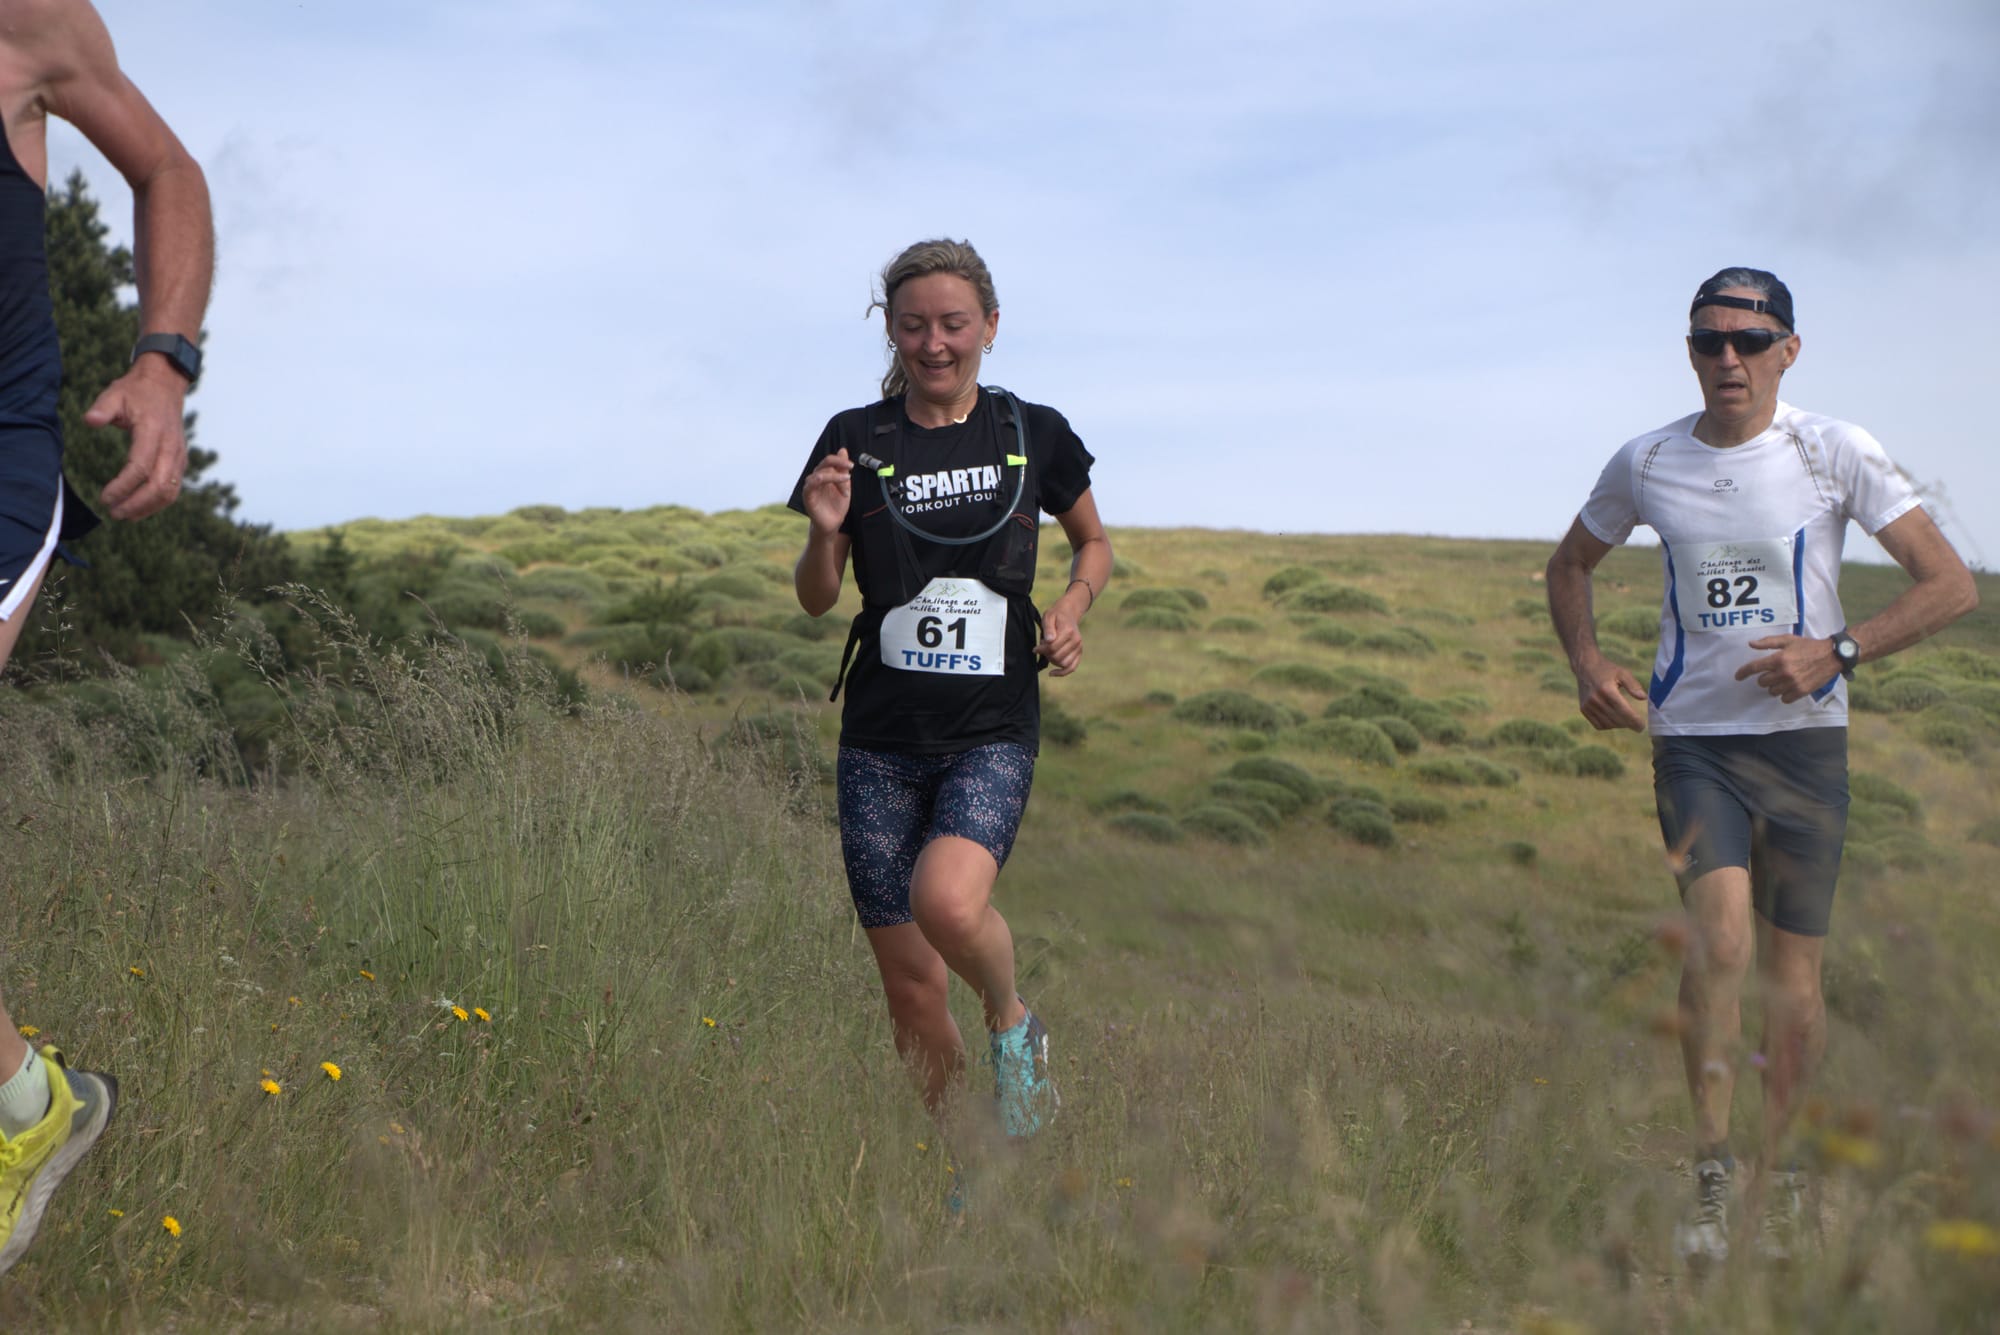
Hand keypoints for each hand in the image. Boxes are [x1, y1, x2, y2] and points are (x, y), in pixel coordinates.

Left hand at [87, 363, 189, 520]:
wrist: (165, 384)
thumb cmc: (136, 391)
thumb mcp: (114, 394)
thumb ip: (102, 409)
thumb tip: (90, 421)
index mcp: (153, 431)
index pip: (141, 467)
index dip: (123, 486)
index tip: (104, 497)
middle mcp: (171, 446)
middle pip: (159, 486)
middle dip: (137, 504)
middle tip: (115, 513)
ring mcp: (178, 454)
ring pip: (171, 490)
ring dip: (150, 507)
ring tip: (127, 515)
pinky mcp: (180, 459)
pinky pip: (174, 487)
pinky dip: (159, 501)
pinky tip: (141, 507)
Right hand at [801, 449, 852, 534]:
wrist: (832, 524)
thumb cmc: (836, 506)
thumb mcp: (844, 486)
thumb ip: (843, 469)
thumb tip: (843, 450)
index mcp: (824, 475)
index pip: (830, 461)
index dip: (841, 460)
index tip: (852, 465)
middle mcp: (816, 478)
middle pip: (824, 463)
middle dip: (839, 463)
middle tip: (850, 467)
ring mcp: (811, 486)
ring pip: (819, 472)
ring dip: (834, 474)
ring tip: (846, 479)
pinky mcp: (807, 496)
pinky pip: (811, 484)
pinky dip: (822, 480)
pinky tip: (834, 483)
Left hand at [1036, 598, 1084, 675]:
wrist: (1068, 614)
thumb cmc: (1056, 616)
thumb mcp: (1048, 617)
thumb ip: (1048, 628)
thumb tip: (1049, 640)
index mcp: (1068, 631)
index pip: (1052, 647)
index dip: (1041, 650)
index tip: (1035, 648)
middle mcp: (1076, 641)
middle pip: (1057, 656)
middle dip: (1046, 654)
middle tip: (1042, 648)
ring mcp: (1079, 648)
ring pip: (1063, 663)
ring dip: (1053, 661)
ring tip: (1048, 653)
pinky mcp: (1079, 653)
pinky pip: (1072, 667)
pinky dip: (1062, 672)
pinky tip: (1052, 673)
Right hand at [1575, 657, 1646, 731]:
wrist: (1585, 667)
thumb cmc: (1607, 670)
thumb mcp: (1623, 673)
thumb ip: (1633, 685)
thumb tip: (1643, 698)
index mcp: (1606, 689)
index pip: (1623, 711)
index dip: (1634, 721)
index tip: (1642, 726)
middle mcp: (1595, 699)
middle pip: (1616, 719)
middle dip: (1629, 724)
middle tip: (1638, 726)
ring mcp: (1588, 705)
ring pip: (1608, 724)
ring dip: (1620, 725)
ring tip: (1627, 721)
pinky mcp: (1583, 709)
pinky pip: (1598, 725)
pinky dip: (1609, 726)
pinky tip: (1615, 721)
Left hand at [1735, 635, 1839, 702]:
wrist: (1832, 656)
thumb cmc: (1808, 646)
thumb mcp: (1788, 640)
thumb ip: (1768, 642)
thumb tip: (1750, 644)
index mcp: (1779, 658)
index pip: (1754, 668)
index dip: (1743, 672)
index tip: (1738, 676)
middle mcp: (1784, 672)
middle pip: (1762, 682)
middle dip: (1765, 678)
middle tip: (1774, 673)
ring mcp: (1793, 683)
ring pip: (1772, 691)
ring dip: (1774, 686)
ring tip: (1784, 679)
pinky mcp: (1802, 691)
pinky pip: (1784, 699)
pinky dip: (1785, 694)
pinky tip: (1790, 687)